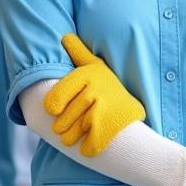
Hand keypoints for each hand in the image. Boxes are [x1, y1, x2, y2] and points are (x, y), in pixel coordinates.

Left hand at [44, 33, 145, 156]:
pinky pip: (86, 146)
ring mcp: (102, 109)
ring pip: (71, 134)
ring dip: (73, 139)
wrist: (134, 115)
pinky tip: (94, 142)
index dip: (52, 109)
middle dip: (64, 128)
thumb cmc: (111, 92)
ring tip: (82, 133)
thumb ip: (78, 54)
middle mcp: (94, 90)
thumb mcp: (96, 68)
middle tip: (71, 126)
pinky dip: (88, 149)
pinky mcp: (108, 128)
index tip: (55, 110)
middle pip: (61, 121)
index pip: (53, 100)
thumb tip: (64, 36)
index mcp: (87, 74)